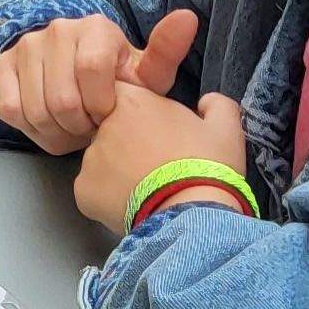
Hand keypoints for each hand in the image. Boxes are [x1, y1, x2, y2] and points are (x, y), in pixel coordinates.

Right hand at [0, 8, 198, 154]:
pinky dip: (30, 128)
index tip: (109, 113)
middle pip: (63, 99)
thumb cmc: (117, 82)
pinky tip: (48, 124)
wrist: (80, 78)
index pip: (92, 71)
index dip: (101, 105)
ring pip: (36, 109)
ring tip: (72, 127)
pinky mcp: (2, 65)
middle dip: (80, 126)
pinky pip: (9, 108)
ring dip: (56, 132)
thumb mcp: (147, 75)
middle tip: (90, 126)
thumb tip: (188, 17)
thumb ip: (166, 53)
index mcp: (96, 28)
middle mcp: (57, 29)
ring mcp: (26, 45)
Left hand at [76, 84, 250, 232]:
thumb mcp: (225, 128)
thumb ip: (216, 104)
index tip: (150, 126)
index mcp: (133, 102)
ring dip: (117, 171)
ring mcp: (89, 160)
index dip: (134, 111)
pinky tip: (132, 205)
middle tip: (153, 162)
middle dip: (126, 142)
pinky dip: (107, 198)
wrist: (191, 214)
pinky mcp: (82, 192)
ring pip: (100, 162)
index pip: (120, 94)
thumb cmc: (208, 166)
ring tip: (146, 188)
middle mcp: (103, 127)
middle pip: (108, 129)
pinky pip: (92, 191)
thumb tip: (206, 102)